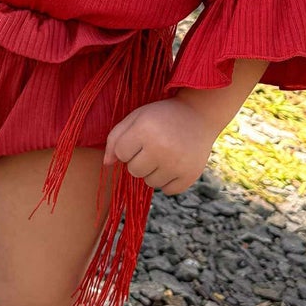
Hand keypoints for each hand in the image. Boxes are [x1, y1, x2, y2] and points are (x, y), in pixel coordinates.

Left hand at [103, 96, 221, 194]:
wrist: (199, 115)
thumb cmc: (162, 116)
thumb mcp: (136, 117)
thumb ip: (115, 138)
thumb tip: (107, 164)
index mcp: (145, 129)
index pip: (121, 154)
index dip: (128, 147)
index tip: (140, 138)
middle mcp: (161, 148)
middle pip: (134, 171)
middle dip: (139, 160)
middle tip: (154, 146)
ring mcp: (177, 164)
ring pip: (150, 183)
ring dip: (153, 172)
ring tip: (165, 154)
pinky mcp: (190, 175)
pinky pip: (167, 190)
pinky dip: (169, 181)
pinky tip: (175, 164)